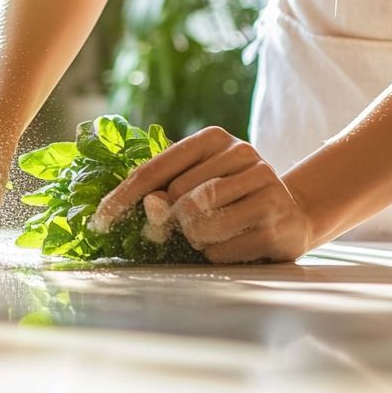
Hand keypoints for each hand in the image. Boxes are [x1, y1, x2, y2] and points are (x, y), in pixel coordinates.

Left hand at [91, 127, 312, 263]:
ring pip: (200, 221)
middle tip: (182, 230)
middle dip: (169, 222)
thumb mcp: (196, 184)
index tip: (99, 222)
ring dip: (194, 238)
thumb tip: (149, 205)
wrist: (292, 214)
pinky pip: (223, 248)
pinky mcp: (278, 221)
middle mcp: (242, 154)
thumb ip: (163, 192)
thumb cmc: (230, 199)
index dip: (122, 197)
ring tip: (210, 233)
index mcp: (214, 138)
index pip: (154, 169)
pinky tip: (234, 243)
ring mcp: (265, 185)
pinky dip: (216, 254)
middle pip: (176, 197)